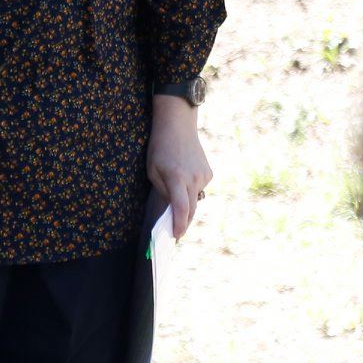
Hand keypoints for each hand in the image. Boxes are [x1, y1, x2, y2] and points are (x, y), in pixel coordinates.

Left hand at [147, 94, 211, 239]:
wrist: (178, 125)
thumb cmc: (160, 148)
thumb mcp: (153, 171)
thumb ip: (164, 191)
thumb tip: (172, 209)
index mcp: (176, 178)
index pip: (181, 209)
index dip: (179, 226)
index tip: (175, 237)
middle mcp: (193, 179)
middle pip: (191, 210)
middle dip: (183, 222)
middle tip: (175, 231)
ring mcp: (204, 176)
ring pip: (195, 199)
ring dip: (187, 204)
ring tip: (176, 194)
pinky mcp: (209, 173)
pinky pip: (199, 189)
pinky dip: (192, 190)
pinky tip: (185, 178)